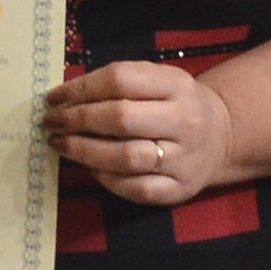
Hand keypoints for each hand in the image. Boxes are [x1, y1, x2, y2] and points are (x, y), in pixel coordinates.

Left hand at [47, 59, 232, 207]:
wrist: (220, 137)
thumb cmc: (173, 104)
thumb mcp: (158, 80)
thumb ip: (119, 82)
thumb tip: (65, 97)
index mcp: (177, 85)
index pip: (120, 80)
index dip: (80, 89)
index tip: (53, 98)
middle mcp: (185, 121)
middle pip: (120, 118)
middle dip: (76, 120)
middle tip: (50, 123)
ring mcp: (184, 159)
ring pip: (125, 157)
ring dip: (83, 151)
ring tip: (60, 144)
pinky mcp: (179, 189)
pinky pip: (134, 188)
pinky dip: (105, 178)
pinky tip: (89, 167)